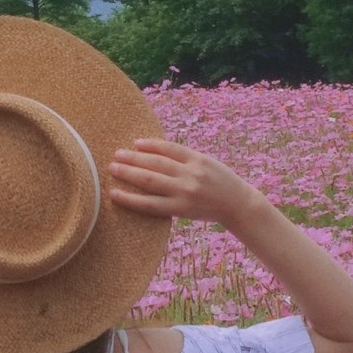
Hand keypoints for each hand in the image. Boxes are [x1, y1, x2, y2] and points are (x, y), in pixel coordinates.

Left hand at [107, 138, 268, 233]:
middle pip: (155, 163)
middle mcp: (190, 174)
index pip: (169, 148)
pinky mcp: (180, 209)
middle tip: (115, 154)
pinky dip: (132, 199)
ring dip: (129, 174)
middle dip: (133, 158)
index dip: (150, 144)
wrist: (239, 205)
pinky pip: (150, 204)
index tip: (135, 143)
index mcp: (197, 159)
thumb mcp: (207, 163)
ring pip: (150, 181)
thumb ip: (185, 158)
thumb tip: (156, 151)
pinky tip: (117, 195)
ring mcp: (184, 192)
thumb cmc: (221, 182)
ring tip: (113, 168)